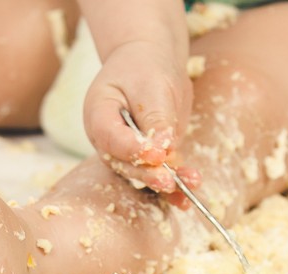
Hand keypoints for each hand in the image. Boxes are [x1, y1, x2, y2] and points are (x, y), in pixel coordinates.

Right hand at [83, 39, 198, 203]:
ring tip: (189, 187)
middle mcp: (108, 140)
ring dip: (166, 185)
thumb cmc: (145, 66)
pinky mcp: (146, 158)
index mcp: (98, 115)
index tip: (157, 155)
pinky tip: (186, 198)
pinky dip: (173, 188)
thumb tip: (162, 149)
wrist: (149, 61)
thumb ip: (155, 118)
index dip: (134, 150)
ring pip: (143, 175)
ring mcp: (126, 152)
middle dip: (149, 175)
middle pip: (126, 164)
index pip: (112, 139)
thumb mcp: (151, 84)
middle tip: (169, 181)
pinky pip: (157, 175)